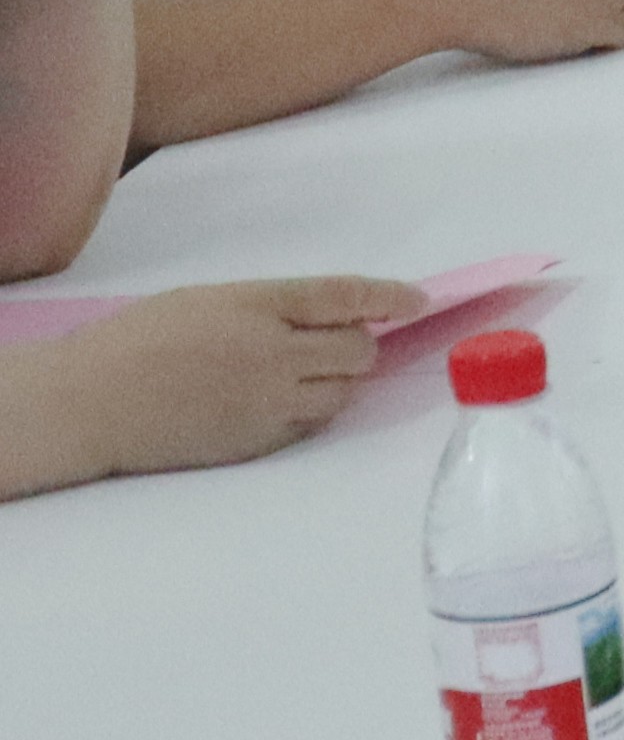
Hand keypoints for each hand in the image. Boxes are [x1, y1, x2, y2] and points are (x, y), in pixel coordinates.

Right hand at [13, 276, 410, 482]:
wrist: (90, 402)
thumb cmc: (141, 339)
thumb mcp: (211, 299)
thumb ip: (276, 306)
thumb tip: (338, 314)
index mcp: (258, 306)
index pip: (346, 296)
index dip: (390, 296)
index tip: (418, 300)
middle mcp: (273, 355)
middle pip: (357, 350)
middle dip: (360, 343)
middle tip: (340, 341)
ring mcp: (268, 403)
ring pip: (342, 393)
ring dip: (338, 380)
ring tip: (302, 373)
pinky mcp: (257, 443)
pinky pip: (310, 425)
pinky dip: (310, 411)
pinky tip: (280, 401)